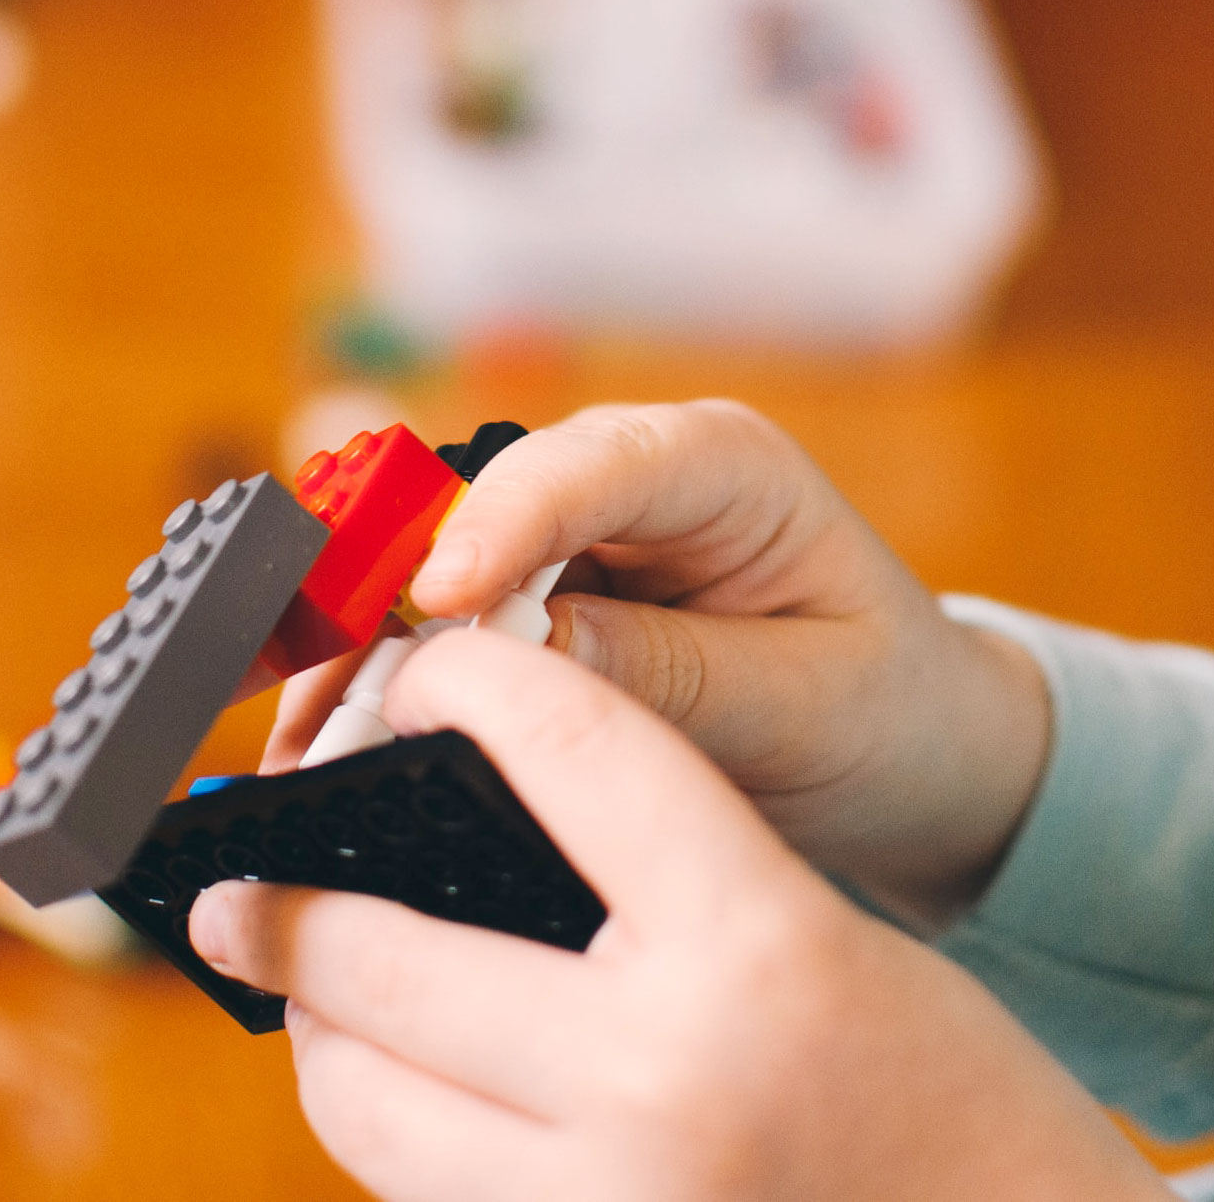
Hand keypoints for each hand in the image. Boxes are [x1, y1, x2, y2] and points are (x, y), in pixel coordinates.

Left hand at [192, 630, 1165, 1201]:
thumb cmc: (955, 1103)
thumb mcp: (831, 944)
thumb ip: (667, 878)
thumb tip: (471, 832)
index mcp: (757, 952)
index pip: (571, 752)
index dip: (470, 683)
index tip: (416, 672)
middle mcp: (662, 1085)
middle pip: (386, 953)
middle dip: (286, 906)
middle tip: (237, 888)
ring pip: (364, 1107)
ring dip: (321, 1036)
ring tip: (311, 997)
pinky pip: (422, 1201)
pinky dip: (396, 1139)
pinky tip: (407, 1094)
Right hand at [267, 400, 1049, 927]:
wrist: (912, 749)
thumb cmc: (881, 710)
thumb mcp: (800, 704)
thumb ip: (668, 674)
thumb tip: (518, 655)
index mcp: (723, 467)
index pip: (594, 465)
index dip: (504, 524)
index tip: (441, 600)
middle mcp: (629, 477)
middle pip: (474, 501)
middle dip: (386, 594)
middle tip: (320, 696)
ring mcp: (572, 533)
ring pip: (428, 561)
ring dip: (359, 648)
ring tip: (301, 743)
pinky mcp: (535, 595)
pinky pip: (434, 622)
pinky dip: (379, 681)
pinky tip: (329, 744)